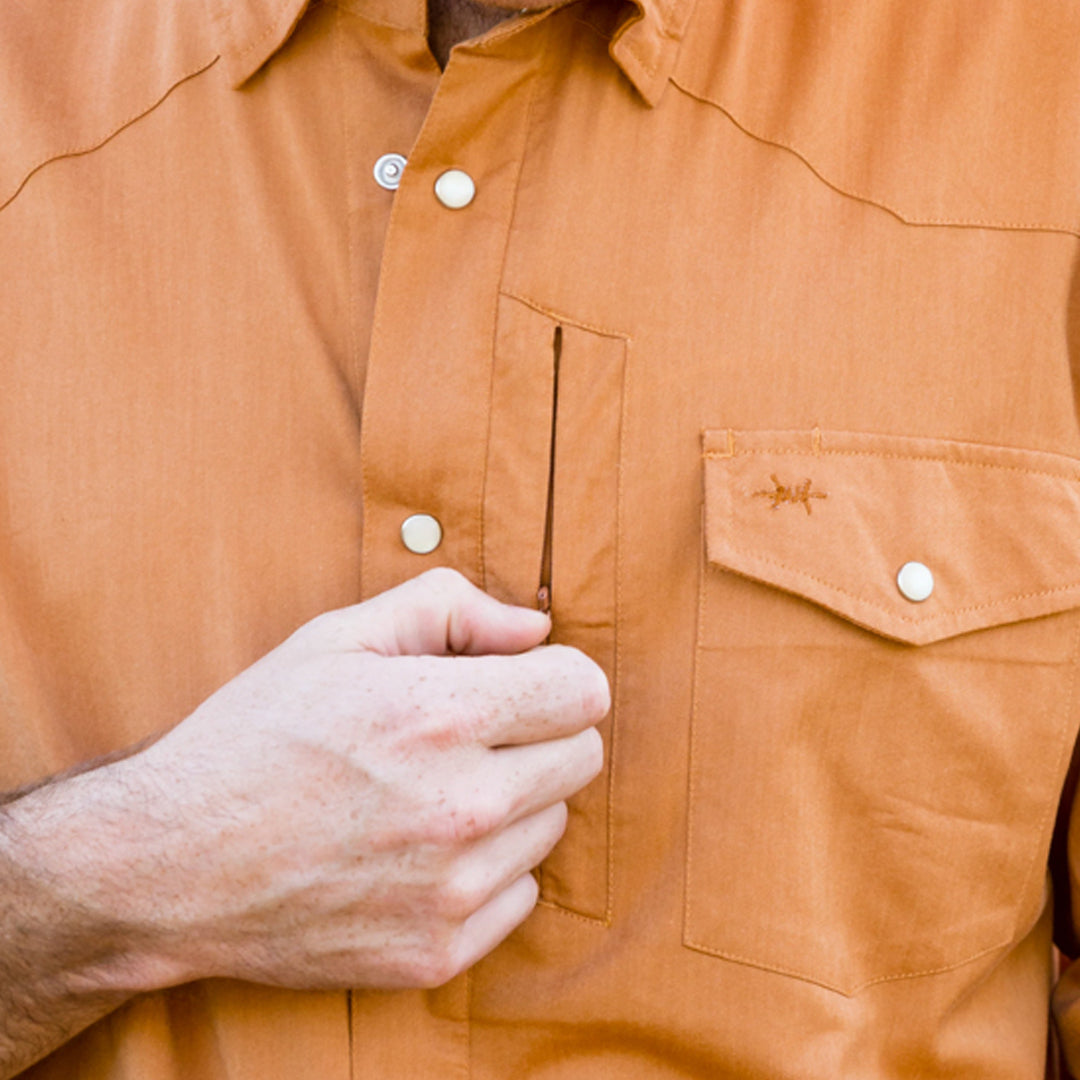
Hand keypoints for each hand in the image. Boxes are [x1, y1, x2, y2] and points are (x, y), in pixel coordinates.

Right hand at [95, 568, 607, 991]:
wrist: (172, 864)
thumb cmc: (256, 736)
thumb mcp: (336, 638)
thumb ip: (448, 608)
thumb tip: (535, 630)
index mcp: (442, 714)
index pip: (585, 691)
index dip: (558, 678)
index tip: (522, 685)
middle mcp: (462, 807)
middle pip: (582, 758)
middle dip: (541, 735)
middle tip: (472, 737)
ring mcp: (453, 890)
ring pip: (551, 825)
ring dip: (512, 804)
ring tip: (432, 795)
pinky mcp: (438, 953)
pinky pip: (520, 895)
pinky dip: (487, 871)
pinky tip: (421, 854)